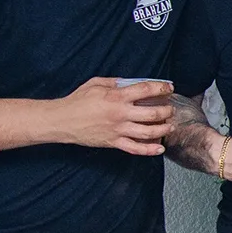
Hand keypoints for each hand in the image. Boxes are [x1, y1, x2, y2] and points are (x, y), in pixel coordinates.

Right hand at [58, 77, 173, 155]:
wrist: (61, 120)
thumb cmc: (77, 101)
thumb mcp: (95, 84)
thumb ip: (115, 82)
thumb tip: (131, 82)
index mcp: (116, 97)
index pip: (146, 90)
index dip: (161, 88)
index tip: (169, 88)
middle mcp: (120, 114)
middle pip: (153, 113)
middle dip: (167, 111)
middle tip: (170, 109)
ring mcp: (118, 130)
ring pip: (149, 132)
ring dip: (164, 129)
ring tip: (170, 126)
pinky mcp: (114, 142)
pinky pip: (135, 148)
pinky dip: (150, 150)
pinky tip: (160, 148)